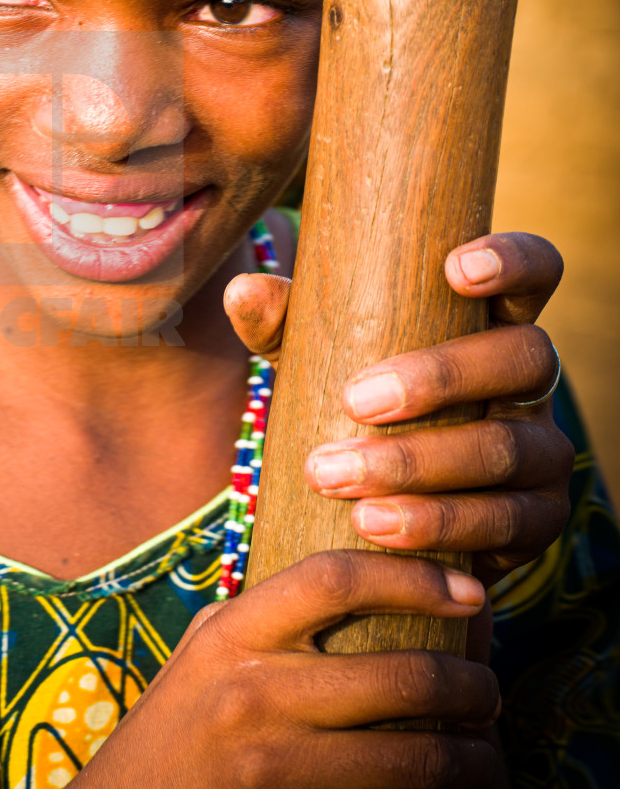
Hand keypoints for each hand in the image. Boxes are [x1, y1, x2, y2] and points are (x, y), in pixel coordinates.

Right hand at [0, 554, 497, 788]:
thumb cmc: (170, 734)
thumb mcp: (203, 653)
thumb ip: (267, 614)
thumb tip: (361, 572)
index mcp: (233, 636)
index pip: (333, 580)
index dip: (412, 577)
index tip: (468, 590)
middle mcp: (253, 696)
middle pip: (398, 676)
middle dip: (470, 686)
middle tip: (489, 691)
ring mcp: (271, 772)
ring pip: (410, 760)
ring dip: (468, 760)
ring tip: (482, 753)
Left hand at [226, 230, 573, 585]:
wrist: (373, 508)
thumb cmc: (351, 405)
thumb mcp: (316, 358)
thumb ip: (284, 323)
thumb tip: (244, 292)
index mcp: (491, 321)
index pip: (534, 270)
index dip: (513, 260)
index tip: (456, 269)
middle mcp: (530, 380)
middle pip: (525, 357)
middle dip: (441, 377)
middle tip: (355, 401)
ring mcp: (544, 449)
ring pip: (507, 448)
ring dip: (418, 465)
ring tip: (338, 479)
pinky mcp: (539, 519)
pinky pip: (507, 523)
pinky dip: (437, 525)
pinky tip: (377, 528)